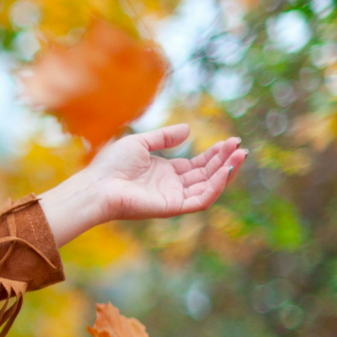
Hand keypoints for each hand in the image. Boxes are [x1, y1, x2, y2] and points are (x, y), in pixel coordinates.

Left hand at [39, 125, 246, 245]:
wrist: (97, 185)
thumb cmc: (111, 165)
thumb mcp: (140, 143)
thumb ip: (163, 137)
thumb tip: (188, 129)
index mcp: (165, 172)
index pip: (198, 165)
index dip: (215, 154)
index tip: (230, 140)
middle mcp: (171, 186)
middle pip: (206, 174)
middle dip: (224, 160)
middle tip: (239, 146)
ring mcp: (173, 197)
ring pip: (208, 187)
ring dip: (226, 172)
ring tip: (239, 155)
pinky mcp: (172, 207)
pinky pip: (201, 200)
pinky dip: (215, 187)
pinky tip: (225, 171)